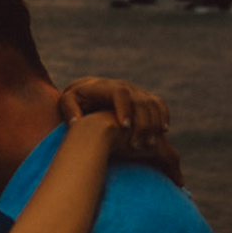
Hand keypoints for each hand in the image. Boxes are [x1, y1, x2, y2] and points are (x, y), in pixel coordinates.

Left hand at [59, 77, 182, 185]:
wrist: (90, 92)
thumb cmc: (77, 101)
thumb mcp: (67, 102)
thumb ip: (69, 109)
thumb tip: (77, 121)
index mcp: (105, 87)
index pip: (119, 93)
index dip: (124, 108)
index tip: (124, 127)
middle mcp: (124, 87)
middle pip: (139, 101)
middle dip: (141, 123)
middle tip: (137, 145)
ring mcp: (136, 92)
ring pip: (152, 103)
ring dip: (154, 123)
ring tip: (149, 145)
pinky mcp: (144, 98)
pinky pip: (159, 104)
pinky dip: (164, 115)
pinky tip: (163, 131)